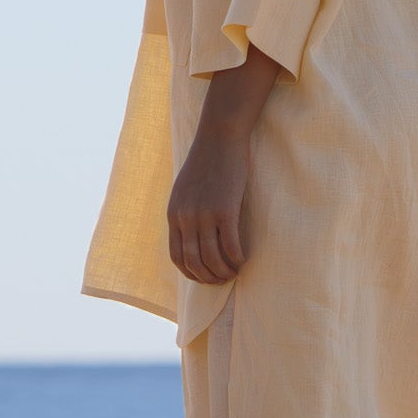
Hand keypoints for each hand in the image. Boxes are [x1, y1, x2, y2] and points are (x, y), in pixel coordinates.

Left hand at [168, 124, 248, 283]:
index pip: (176, 256)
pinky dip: (237, 258)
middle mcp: (185, 218)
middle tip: (222, 279)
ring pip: (213, 258)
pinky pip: (231, 245)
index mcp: (174, 214)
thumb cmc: (206, 161)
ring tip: (234, 272)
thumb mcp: (184, 189)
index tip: (203, 276)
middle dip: (208, 277)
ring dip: (224, 271)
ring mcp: (204, 215)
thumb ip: (185, 212)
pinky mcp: (225, 210)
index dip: (190, 272)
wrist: (219, 138)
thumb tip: (192, 234)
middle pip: (194, 262)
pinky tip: (243, 258)